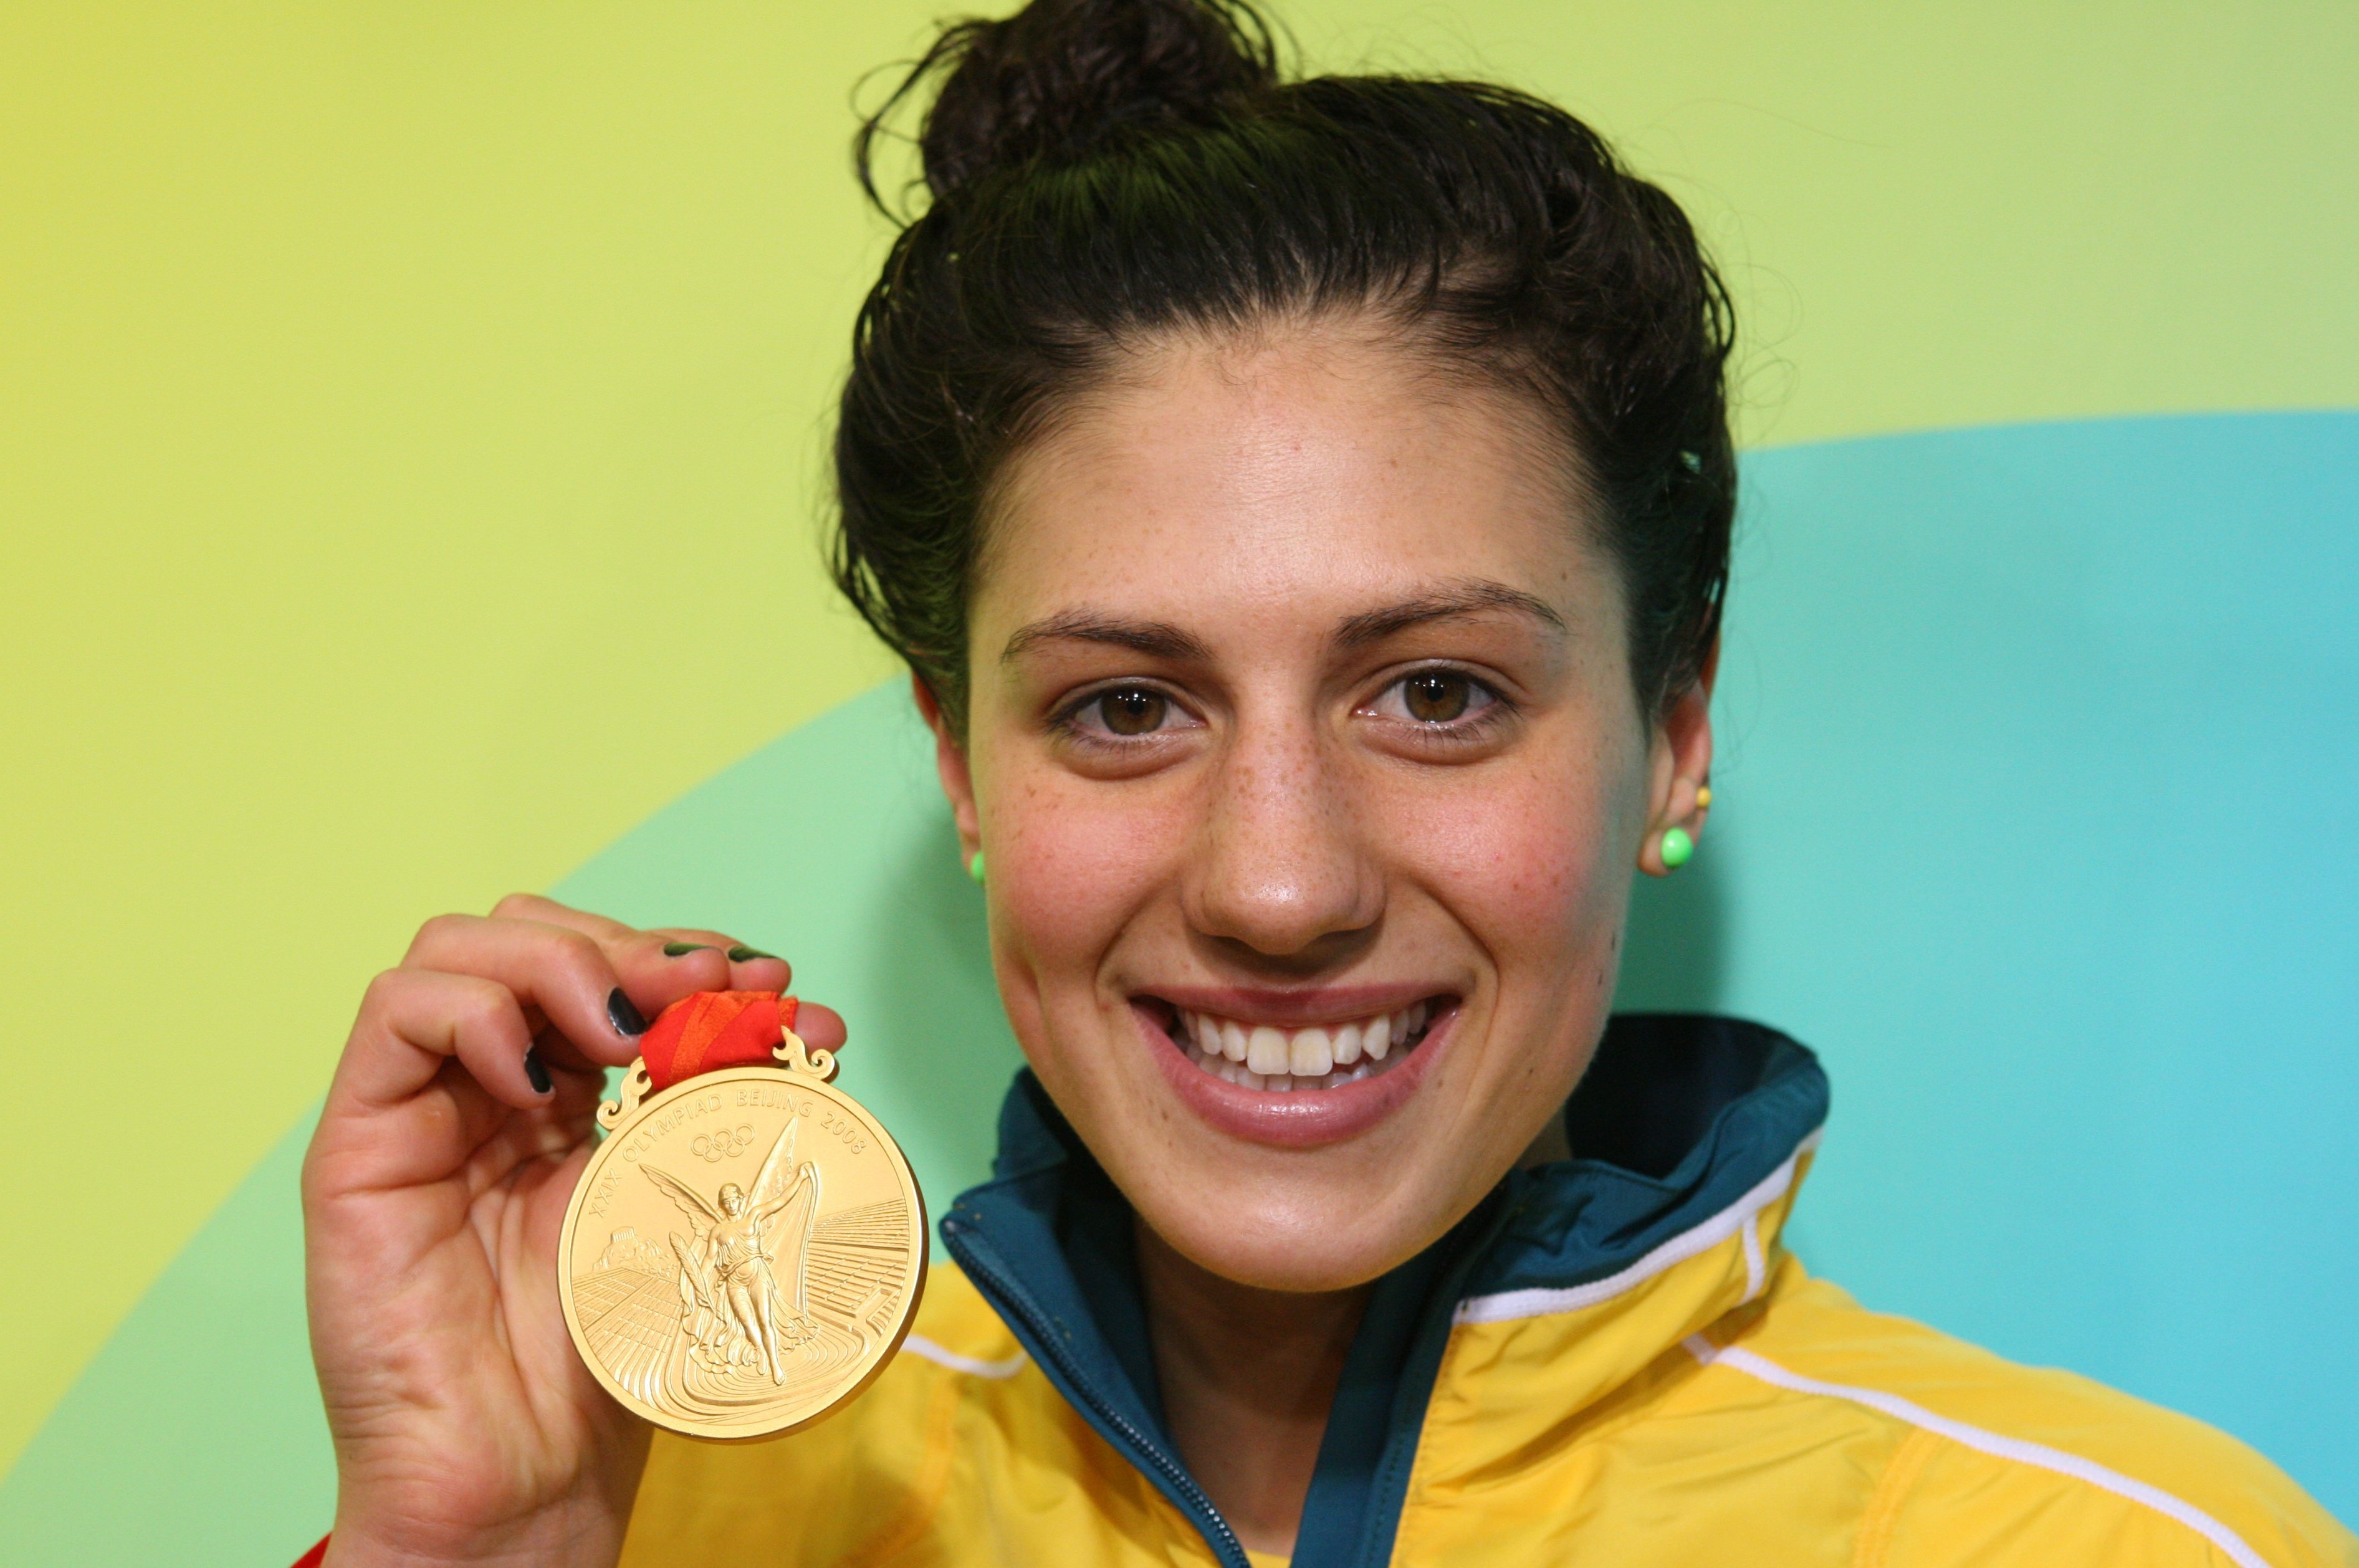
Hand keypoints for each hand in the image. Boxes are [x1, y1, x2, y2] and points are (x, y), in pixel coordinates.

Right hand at [302, 895, 846, 1566]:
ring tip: (624, 1033)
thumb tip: (809, 1014)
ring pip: (459, 948)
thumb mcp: (691, 1198)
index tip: (770, 981)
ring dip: (560, 959)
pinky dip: (476, 1011)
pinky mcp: (360, 1141)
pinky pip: (394, 1013)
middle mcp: (494, 1084)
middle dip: (630, 944)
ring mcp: (424, 1106)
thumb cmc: (606, 1351)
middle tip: (707, 991)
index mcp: (574, 1092)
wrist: (530, 1472)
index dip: (687, 951)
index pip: (612, 962)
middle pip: (535, 931)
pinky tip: (540, 1079)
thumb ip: (728, 1104)